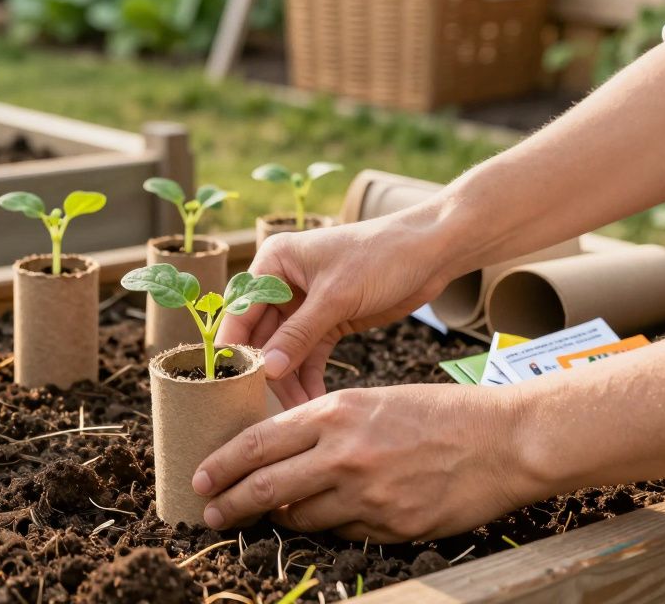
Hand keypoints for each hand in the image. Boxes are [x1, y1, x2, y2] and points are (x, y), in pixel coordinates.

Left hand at [191, 385, 536, 540]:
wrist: (504, 440)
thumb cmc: (439, 413)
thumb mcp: (372, 402)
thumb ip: (324, 426)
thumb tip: (280, 457)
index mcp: (336, 413)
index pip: (258, 443)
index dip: (221, 464)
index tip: (200, 478)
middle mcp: (344, 455)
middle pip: (266, 488)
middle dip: (230, 504)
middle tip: (211, 513)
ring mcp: (368, 495)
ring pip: (302, 517)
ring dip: (283, 518)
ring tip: (273, 516)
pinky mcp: (392, 526)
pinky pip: (344, 533)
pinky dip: (333, 526)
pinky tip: (336, 516)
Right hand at [221, 216, 452, 406]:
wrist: (432, 252)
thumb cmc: (381, 256)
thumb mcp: (336, 296)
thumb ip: (298, 334)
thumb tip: (268, 370)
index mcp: (273, 264)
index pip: (241, 312)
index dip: (235, 349)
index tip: (233, 386)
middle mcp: (282, 284)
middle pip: (261, 337)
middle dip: (268, 372)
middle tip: (268, 409)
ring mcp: (304, 305)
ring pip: (285, 352)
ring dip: (291, 381)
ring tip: (301, 412)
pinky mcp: (328, 322)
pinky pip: (309, 356)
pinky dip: (311, 377)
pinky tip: (315, 401)